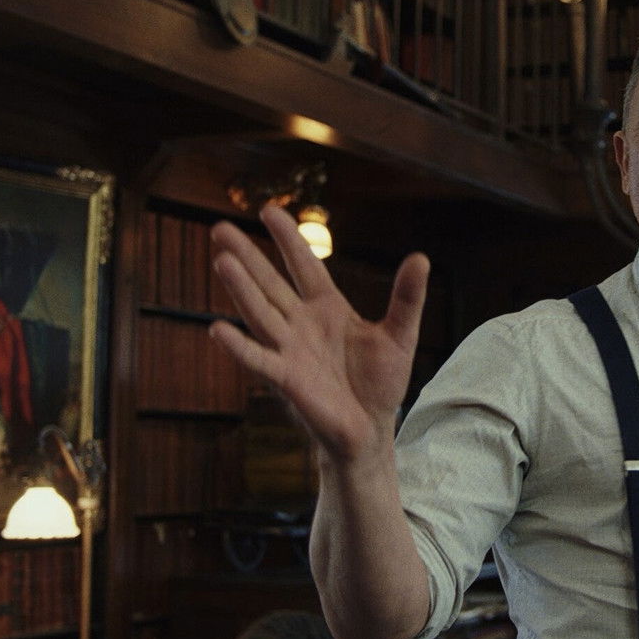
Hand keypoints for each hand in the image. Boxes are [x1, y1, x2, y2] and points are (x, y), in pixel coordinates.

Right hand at [208, 206, 429, 462]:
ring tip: (222, 261)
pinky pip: (260, 359)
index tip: (267, 210)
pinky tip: (218, 330)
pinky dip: (240, 347)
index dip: (288, 239)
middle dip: (247, 257)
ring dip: (242, 289)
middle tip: (219, 229)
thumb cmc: (380, 382)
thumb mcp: (400, 334)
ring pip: (261, 313)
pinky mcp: (288, 379)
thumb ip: (407, 298)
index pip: (304, 265)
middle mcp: (302, 324)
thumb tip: (421, 257)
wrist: (371, 429)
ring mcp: (291, 350)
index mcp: (328, 308)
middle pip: (271, 283)